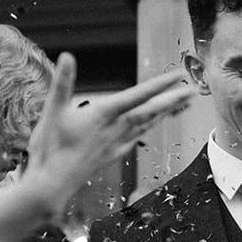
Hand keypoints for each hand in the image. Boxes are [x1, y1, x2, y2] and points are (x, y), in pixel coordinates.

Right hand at [25, 57, 189, 195]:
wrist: (52, 184)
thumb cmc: (50, 147)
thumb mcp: (52, 109)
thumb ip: (62, 82)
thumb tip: (66, 56)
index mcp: (104, 114)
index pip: (139, 95)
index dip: (160, 84)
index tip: (178, 75)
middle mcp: (116, 128)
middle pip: (151, 111)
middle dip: (172, 100)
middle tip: (192, 90)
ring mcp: (117, 142)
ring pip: (147, 124)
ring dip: (165, 113)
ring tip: (181, 104)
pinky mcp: (114, 154)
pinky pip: (138, 137)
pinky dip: (149, 128)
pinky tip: (153, 126)